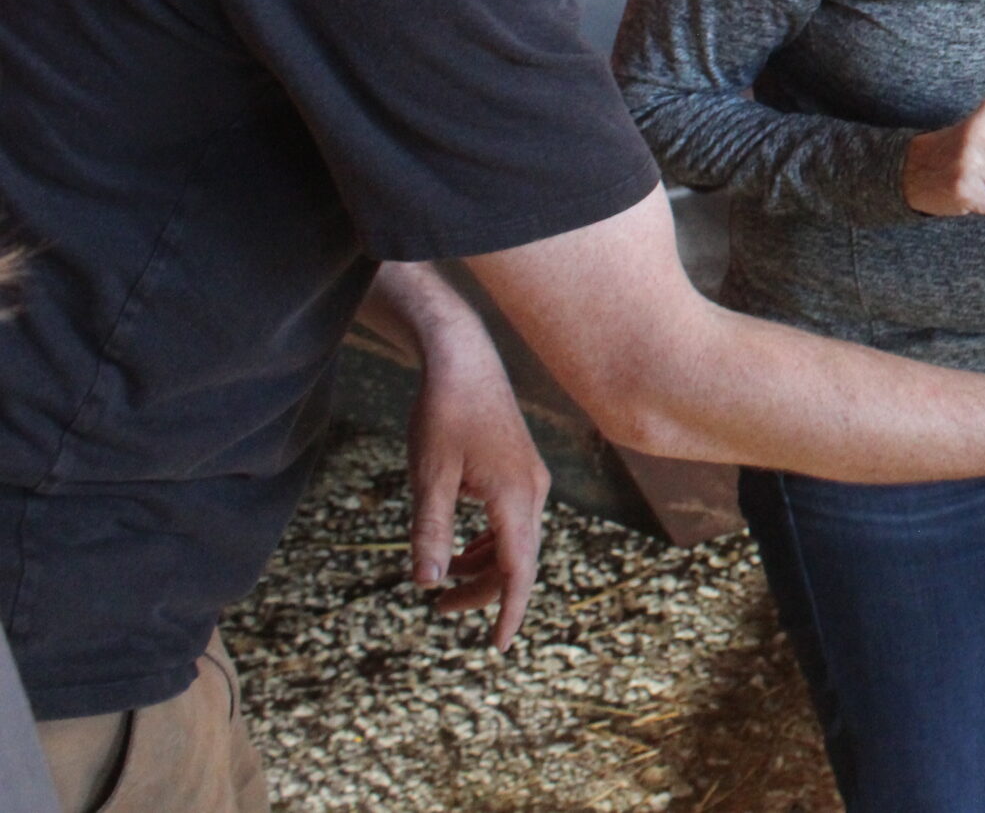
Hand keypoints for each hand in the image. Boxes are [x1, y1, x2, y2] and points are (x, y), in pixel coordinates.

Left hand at [406, 324, 549, 649]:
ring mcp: (531, 481)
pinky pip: (514, 522)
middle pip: (519, 561)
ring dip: (486, 568)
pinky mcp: (522, 471)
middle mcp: (533, 492)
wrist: (464, 360)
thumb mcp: (429, 476)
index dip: (509, 611)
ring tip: (445, 583)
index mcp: (515, 497)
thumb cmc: (444, 415)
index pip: (518, 570)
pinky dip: (490, 544)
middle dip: (486, 592)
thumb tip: (429, 584)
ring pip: (517, 542)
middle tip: (442, 610)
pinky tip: (462, 547)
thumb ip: (430, 531)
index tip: (497, 646)